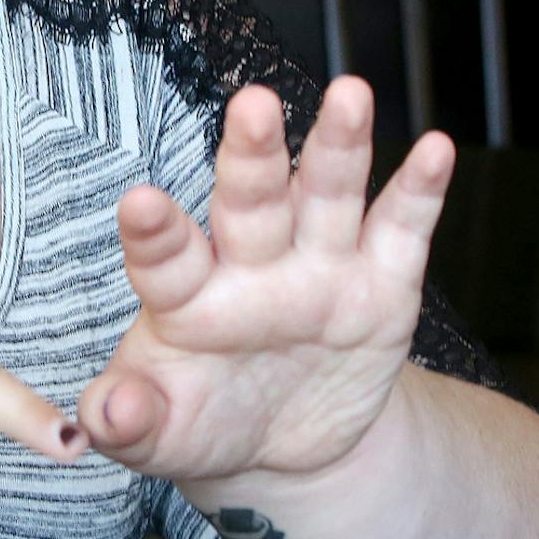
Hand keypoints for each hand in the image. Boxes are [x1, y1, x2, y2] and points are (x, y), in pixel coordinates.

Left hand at [79, 76, 453, 488]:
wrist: (282, 443)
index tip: (140, 203)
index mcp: (184, 298)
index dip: (154, 232)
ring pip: (325, 195)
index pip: (165, 258)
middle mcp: (250, 265)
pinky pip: (400, 230)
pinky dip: (419, 190)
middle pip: (249, 202)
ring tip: (350, 94)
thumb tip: (102, 419)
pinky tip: (436, 150)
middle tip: (252, 104)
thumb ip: (126, 420)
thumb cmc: (200, 422)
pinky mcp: (381, 284)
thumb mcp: (159, 435)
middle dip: (252, 155)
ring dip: (339, 146)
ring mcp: (318, 267)